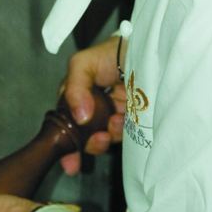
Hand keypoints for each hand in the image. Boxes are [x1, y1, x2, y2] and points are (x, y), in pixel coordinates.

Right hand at [60, 35, 125, 175]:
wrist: (145, 48)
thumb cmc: (110, 53)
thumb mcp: (82, 64)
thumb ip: (73, 88)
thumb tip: (79, 117)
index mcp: (76, 99)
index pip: (67, 126)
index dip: (66, 147)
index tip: (70, 164)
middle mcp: (92, 111)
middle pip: (86, 138)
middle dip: (91, 144)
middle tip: (99, 139)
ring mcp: (112, 115)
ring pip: (105, 138)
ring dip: (108, 136)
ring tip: (115, 123)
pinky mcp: (132, 119)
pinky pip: (124, 134)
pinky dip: (122, 131)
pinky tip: (123, 120)